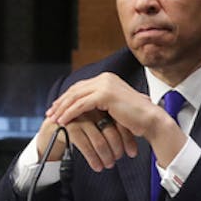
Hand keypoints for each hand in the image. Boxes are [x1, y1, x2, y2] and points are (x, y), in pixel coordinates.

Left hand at [38, 73, 163, 171]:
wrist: (151, 121)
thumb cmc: (134, 118)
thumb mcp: (112, 107)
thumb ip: (98, 103)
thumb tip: (82, 108)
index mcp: (107, 79)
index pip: (80, 87)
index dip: (66, 98)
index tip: (56, 108)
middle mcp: (105, 78)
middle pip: (75, 90)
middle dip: (61, 103)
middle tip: (50, 113)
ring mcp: (105, 84)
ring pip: (76, 97)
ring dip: (62, 109)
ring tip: (53, 120)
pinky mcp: (105, 94)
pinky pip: (80, 105)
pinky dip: (69, 114)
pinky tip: (62, 121)